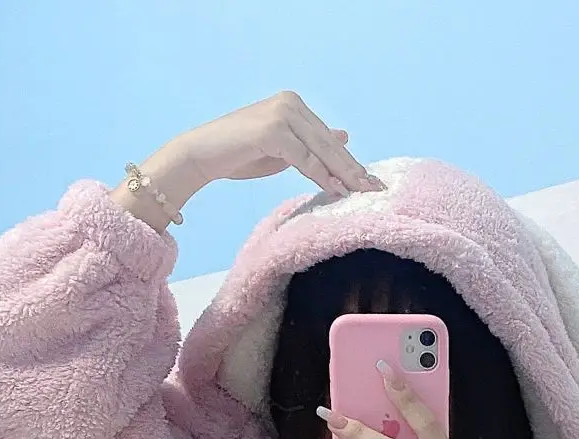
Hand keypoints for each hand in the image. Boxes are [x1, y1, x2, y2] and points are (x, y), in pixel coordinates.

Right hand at [112, 91, 381, 231]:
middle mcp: (290, 104)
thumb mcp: (284, 148)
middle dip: (353, 169)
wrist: (202, 154)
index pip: (328, 138)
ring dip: (343, 175)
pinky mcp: (272, 131)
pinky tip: (336, 190)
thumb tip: (344, 136)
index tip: (371, 181)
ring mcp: (281, 115)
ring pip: (321, 151)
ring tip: (362, 193)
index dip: (351, 161)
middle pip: (329, 144)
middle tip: (376, 189)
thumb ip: (312, 143)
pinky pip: (304, 158)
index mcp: (294, 105)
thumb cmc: (240, 153)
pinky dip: (321, 175)